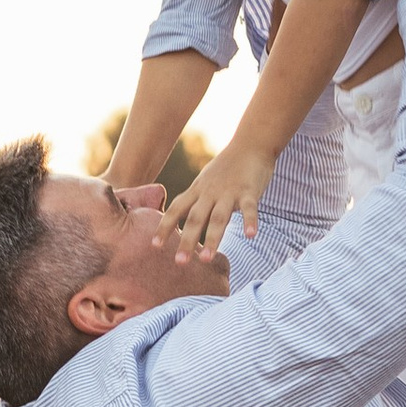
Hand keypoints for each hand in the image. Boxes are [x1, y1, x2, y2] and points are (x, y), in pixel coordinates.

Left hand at [167, 139, 272, 255]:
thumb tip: (181, 225)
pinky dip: (250, 221)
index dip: (165, 227)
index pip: (177, 210)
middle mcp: (210, 192)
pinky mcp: (249, 191)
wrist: (250, 144)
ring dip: (212, 239)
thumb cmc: (226, 168)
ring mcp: (229, 192)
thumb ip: (194, 202)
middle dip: (187, 240)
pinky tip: (250, 235)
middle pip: (196, 218)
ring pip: (219, 217)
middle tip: (179, 263)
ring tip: (206, 259)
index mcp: (197, 191)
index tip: (154, 246)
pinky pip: (250, 208)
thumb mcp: (204, 183)